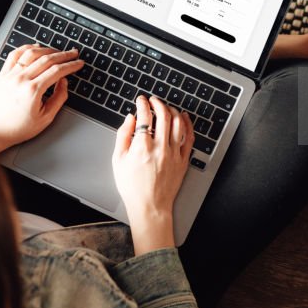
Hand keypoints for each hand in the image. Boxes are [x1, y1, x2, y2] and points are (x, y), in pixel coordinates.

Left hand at [0, 45, 83, 154]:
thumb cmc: (17, 128)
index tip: (78, 63)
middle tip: (73, 53)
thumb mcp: (45, 118)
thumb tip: (64, 82)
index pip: (57, 71)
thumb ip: (58, 98)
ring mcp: (10, 75)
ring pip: (31, 53)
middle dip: (64, 55)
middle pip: (47, 59)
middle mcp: (21, 80)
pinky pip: (15, 55)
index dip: (71, 65)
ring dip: (47, 49)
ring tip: (57, 51)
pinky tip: (35, 48)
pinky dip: (27, 48)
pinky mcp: (3, 74)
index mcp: (33, 91)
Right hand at [112, 95, 193, 253]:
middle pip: (163, 115)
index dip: (142, 104)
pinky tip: (184, 118)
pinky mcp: (183, 160)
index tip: (141, 100)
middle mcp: (160, 147)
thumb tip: (129, 118)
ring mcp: (174, 153)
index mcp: (142, 147)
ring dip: (172, 110)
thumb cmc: (132, 187)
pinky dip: (187, 124)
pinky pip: (189, 137)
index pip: (144, 116)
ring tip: (166, 108)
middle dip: (158, 103)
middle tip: (153, 100)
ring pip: (178, 123)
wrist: (150, 206)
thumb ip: (122, 135)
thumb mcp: (117, 160)